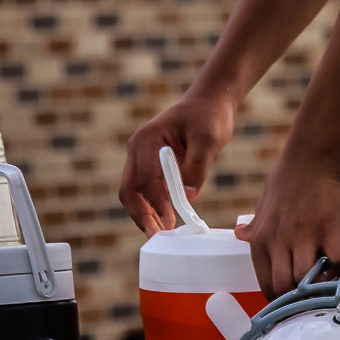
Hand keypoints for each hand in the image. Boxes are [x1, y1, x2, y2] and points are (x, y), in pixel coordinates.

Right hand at [119, 91, 236, 234]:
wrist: (208, 102)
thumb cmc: (208, 116)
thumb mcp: (209, 139)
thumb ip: (197, 167)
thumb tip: (189, 197)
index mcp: (147, 140)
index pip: (145, 178)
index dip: (156, 202)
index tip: (169, 220)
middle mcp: (138, 149)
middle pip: (129, 189)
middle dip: (140, 214)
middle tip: (156, 236)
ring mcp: (142, 157)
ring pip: (134, 192)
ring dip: (145, 213)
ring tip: (160, 233)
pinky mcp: (152, 164)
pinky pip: (147, 189)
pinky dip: (153, 205)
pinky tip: (165, 220)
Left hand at [238, 149, 339, 297]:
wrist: (314, 154)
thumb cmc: (289, 176)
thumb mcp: (263, 203)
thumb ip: (255, 225)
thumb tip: (240, 234)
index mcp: (260, 239)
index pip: (266, 284)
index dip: (281, 298)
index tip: (294, 298)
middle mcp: (278, 242)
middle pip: (284, 289)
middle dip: (299, 298)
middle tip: (312, 294)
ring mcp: (304, 237)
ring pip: (307, 282)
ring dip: (319, 286)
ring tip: (327, 280)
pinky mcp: (330, 229)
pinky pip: (339, 262)